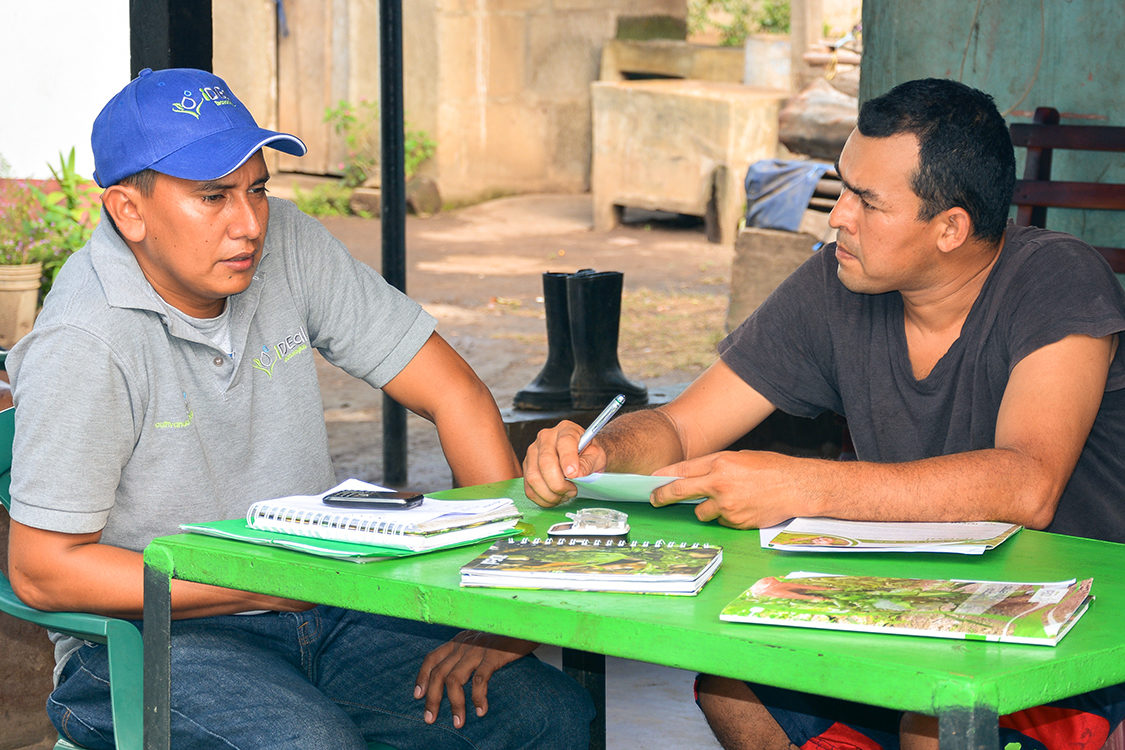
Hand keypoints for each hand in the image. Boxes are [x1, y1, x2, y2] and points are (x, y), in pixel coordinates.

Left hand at [414, 631, 537, 726]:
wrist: (527, 622)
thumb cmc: (506, 636)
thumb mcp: (482, 641)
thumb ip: (468, 653)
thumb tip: (458, 676)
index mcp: (459, 640)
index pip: (432, 658)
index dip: (422, 677)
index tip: (418, 696)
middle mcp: (464, 644)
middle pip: (439, 673)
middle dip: (433, 698)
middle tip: (431, 718)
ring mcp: (477, 649)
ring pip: (455, 679)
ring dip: (454, 703)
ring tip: (458, 721)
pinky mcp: (493, 655)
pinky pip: (479, 680)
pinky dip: (478, 697)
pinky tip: (481, 710)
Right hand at [522, 420, 607, 506]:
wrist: (582, 456)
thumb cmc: (588, 454)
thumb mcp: (596, 456)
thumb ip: (587, 464)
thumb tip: (577, 475)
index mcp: (566, 430)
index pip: (564, 442)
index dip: (568, 460)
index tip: (573, 475)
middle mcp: (546, 438)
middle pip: (545, 462)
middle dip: (558, 483)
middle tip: (572, 491)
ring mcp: (533, 452)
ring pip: (533, 477)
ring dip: (550, 493)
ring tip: (564, 495)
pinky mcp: (527, 467)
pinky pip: (529, 488)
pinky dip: (542, 498)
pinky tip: (555, 498)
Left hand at [652, 450, 811, 528]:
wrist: (797, 487)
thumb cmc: (771, 468)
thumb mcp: (740, 457)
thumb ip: (715, 466)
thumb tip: (692, 475)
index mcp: (720, 463)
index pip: (682, 471)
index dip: (664, 477)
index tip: (652, 481)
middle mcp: (720, 485)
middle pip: (680, 492)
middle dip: (663, 496)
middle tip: (655, 500)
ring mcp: (727, 506)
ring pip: (701, 512)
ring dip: (706, 508)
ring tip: (726, 500)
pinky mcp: (736, 522)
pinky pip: (721, 522)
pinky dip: (726, 517)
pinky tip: (742, 507)